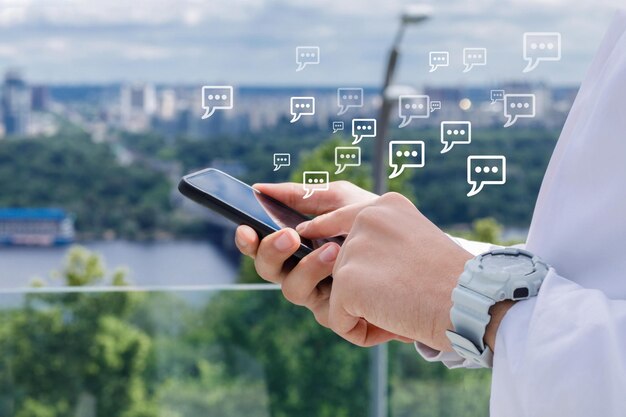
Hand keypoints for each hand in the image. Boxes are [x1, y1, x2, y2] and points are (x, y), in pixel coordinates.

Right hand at [235, 182, 411, 341]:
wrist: (413, 247)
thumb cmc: (371, 221)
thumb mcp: (340, 199)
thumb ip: (303, 195)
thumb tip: (261, 189)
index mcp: (295, 246)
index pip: (261, 246)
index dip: (248, 240)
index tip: (245, 227)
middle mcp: (301, 272)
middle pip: (268, 271)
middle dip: (272, 252)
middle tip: (289, 236)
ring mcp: (319, 296)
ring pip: (292, 291)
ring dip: (307, 268)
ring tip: (332, 250)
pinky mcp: (340, 316)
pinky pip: (326, 311)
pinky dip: (336, 287)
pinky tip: (348, 268)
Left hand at [296, 192, 472, 349]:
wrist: (474, 302)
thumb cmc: (454, 284)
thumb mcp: (415, 246)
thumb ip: (379, 244)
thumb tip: (334, 256)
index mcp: (385, 206)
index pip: (337, 213)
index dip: (318, 228)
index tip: (302, 233)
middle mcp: (366, 218)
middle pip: (336, 263)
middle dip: (358, 291)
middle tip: (399, 299)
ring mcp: (354, 248)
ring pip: (336, 293)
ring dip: (360, 311)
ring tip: (398, 311)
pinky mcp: (347, 280)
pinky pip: (337, 317)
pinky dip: (360, 331)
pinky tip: (391, 324)